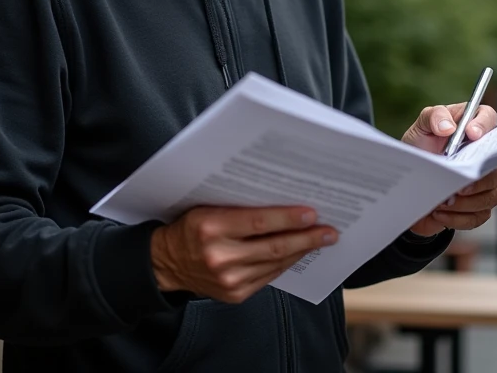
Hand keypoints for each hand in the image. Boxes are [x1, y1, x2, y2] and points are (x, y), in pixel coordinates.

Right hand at [151, 206, 337, 303]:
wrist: (167, 263)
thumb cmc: (191, 228)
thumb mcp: (207, 207)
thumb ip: (239, 207)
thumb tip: (283, 201)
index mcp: (210, 227)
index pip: (258, 222)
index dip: (287, 218)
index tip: (312, 213)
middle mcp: (219, 256)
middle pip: (273, 247)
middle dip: (306, 238)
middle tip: (329, 231)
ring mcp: (228, 280)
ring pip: (274, 264)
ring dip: (301, 251)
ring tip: (321, 240)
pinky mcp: (234, 295)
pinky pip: (268, 277)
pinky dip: (285, 263)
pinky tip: (299, 253)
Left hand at [401, 102, 496, 236]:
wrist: (409, 184)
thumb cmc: (419, 150)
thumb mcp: (420, 128)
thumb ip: (433, 116)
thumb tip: (448, 127)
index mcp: (471, 127)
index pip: (489, 117)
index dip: (484, 125)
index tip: (471, 134)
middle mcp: (484, 155)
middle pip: (496, 167)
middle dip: (477, 180)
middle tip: (457, 186)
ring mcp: (485, 182)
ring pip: (491, 196)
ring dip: (466, 202)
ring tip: (442, 201)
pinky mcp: (479, 206)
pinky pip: (480, 216)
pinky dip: (459, 217)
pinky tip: (439, 212)